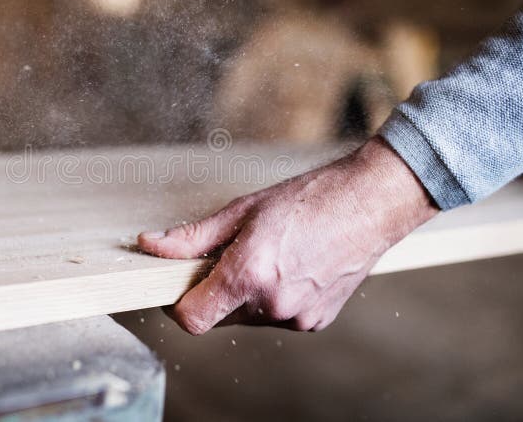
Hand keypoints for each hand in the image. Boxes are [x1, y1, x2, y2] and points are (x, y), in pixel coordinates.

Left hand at [138, 137, 437, 333]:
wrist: (370, 204)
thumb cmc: (309, 199)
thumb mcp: (242, 211)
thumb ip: (192, 237)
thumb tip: (151, 245)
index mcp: (249, 274)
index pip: (191, 318)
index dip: (177, 303)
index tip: (178, 285)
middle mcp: (272, 304)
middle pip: (219, 315)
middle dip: (215, 290)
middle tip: (230, 253)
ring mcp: (296, 317)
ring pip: (248, 317)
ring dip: (246, 294)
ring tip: (269, 255)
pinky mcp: (315, 322)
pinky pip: (277, 317)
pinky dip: (273, 298)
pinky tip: (291, 267)